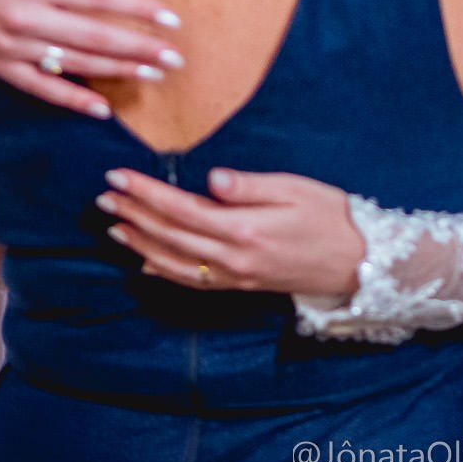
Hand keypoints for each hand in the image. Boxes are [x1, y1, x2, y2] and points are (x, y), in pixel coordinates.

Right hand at [0, 0, 183, 115]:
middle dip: (139, 48)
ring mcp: (9, 46)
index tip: (170, 19)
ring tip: (153, 76)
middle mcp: (24, 17)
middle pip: (93, 37)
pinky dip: (71, 99)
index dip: (136, 9)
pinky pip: (39, 87)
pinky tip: (101, 110)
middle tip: (175, 58)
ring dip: (116, 72)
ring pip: (73, 64)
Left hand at [97, 167, 364, 297]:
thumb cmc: (330, 217)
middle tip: (104, 196)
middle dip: (134, 214)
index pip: (182, 209)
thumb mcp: (296, 190)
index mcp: (245, 230)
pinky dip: (163, 269)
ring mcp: (235, 276)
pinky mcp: (240, 285)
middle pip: (170, 236)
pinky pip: (191, 280)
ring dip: (140, 243)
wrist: (359, 263)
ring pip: (174, 262)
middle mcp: (233, 259)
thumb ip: (251, 187)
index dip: (147, 193)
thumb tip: (212, 178)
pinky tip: (146, 261)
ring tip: (114, 226)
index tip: (119, 176)